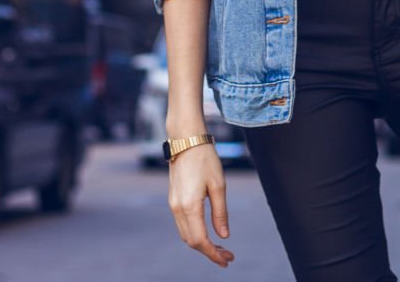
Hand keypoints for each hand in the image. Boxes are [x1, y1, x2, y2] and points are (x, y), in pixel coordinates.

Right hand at [167, 143, 234, 267]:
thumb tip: (224, 235)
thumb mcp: (218, 185)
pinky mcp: (173, 198)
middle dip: (209, 251)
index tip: (227, 260)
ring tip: (220, 246)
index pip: (200, 241)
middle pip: (191, 241)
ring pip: (185, 234)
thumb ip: (220, 212)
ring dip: (201, 243)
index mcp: (189, 206)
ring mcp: (172, 203)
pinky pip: (182, 223)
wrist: (186, 138)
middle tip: (227, 255)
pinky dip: (194, 232)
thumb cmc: (205, 158)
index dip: (213, 254)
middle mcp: (177, 208)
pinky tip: (207, 231)